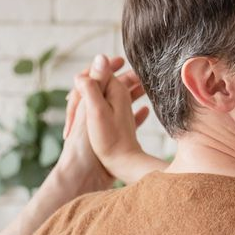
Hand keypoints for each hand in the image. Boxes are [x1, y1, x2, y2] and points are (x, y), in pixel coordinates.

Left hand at [68, 54, 155, 182]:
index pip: (95, 77)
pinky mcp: (111, 140)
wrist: (88, 176)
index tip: (121, 59)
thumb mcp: (95, 109)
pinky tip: (147, 112)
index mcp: (88, 101)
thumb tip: (100, 57)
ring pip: (118, 104)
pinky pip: (125, 122)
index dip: (106, 67)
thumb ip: (96, 84)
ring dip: (131, 94)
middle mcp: (94, 112)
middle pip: (109, 90)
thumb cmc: (91, 145)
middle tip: (142, 74)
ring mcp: (102, 126)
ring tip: (147, 88)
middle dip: (124, 79)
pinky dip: (135, 114)